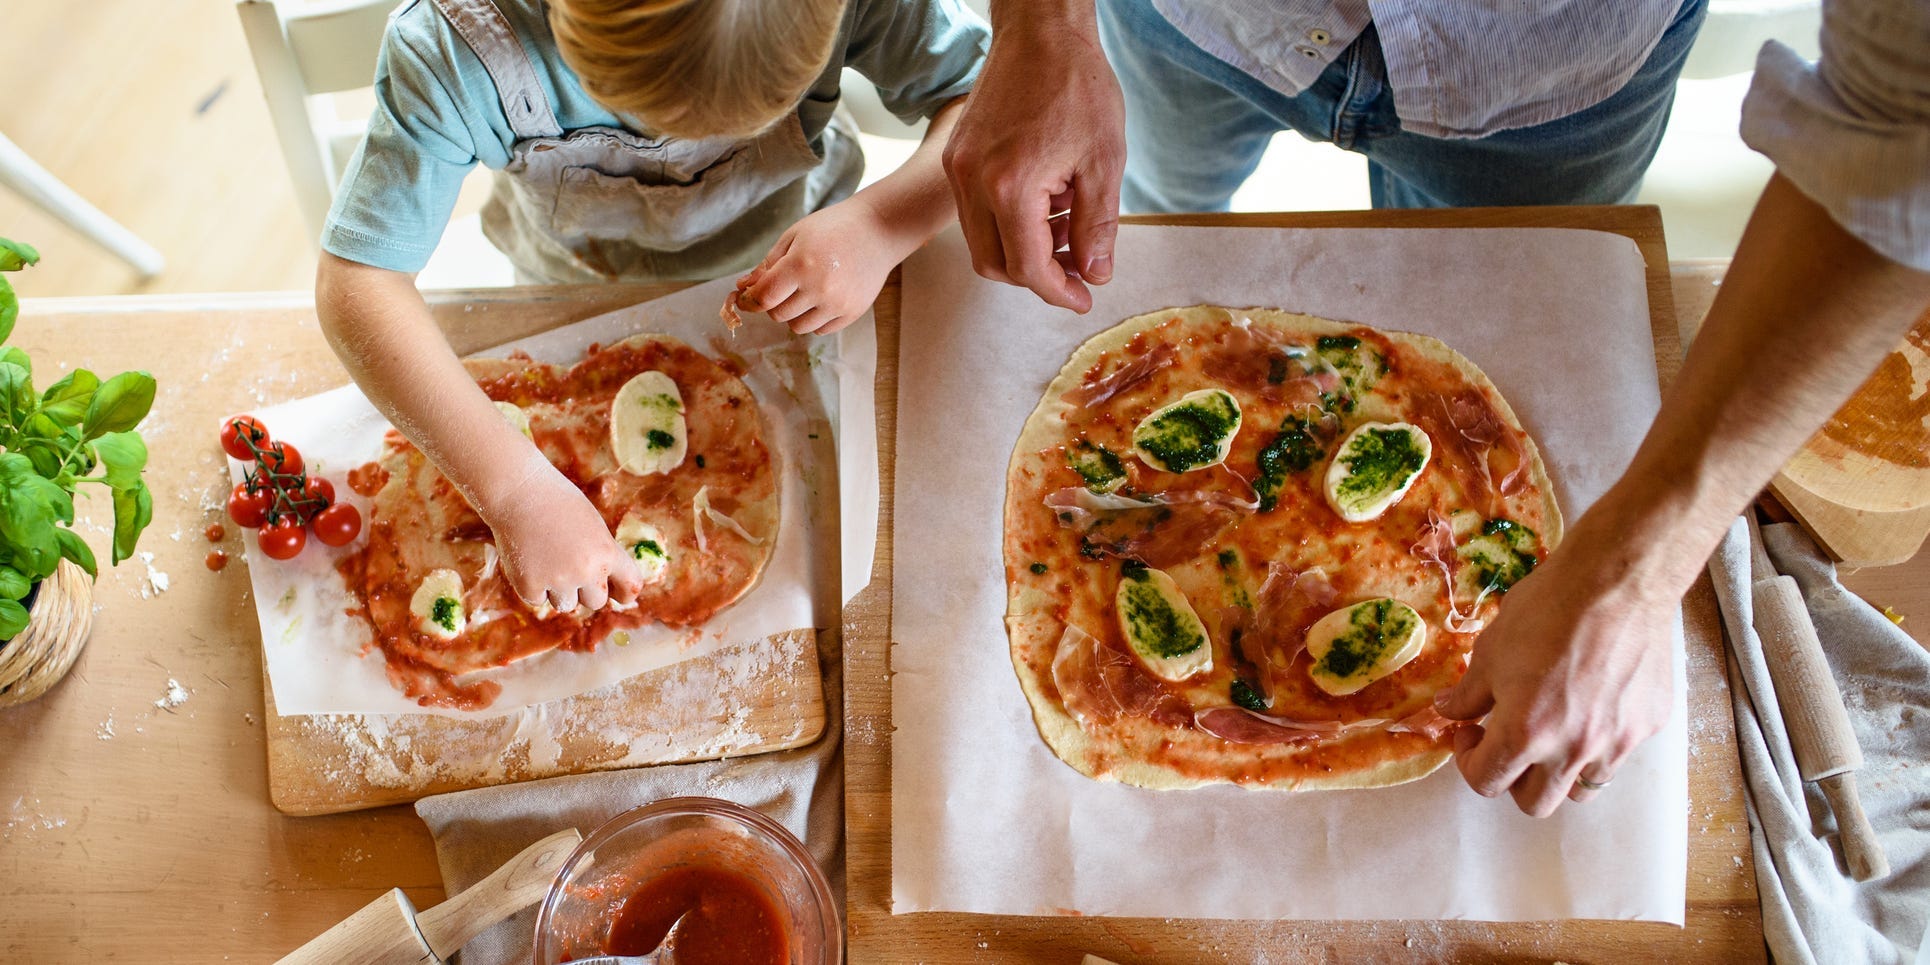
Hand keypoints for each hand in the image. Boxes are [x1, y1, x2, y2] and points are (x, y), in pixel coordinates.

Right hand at [479, 453, 641, 612]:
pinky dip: (531, 585)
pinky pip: (536, 599)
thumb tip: (606, 586)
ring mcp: (557, 580)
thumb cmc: (557, 502)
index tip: (619, 596)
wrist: (519, 491)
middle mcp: (587, 571)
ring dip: (556, 590)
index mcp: (607, 553)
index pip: (630, 586)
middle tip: (567, 567)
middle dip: (584, 591)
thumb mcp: (593, 526)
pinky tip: (527, 558)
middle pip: (595, 602)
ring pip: (565, 604)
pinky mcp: (529, 586)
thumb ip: (602, 555)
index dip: (624, 594)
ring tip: (545, 558)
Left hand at [734, 197, 905, 334]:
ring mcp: (838, 303)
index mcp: (800, 264)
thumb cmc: (831, 228)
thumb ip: (768, 264)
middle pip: (779, 315)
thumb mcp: (794, 236)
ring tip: (803, 293)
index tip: (746, 300)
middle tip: (783, 288)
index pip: (764, 298)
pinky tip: (821, 299)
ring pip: (798, 327)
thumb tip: (743, 288)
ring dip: (793, 314)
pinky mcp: (852, 313)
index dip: (749, 301)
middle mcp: (819, 288)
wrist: (877, 230)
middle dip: (774, 303)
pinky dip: (814, 319)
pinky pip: (821, 330)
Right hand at [941, 4, 1123, 312]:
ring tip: (1066, 229)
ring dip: (1021, 250)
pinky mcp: (956, 157)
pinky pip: (974, 212)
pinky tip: (1045, 203)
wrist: (1041, 33)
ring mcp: (958, 169)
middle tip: (1077, 269)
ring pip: (980, 242)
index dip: (1059, 291)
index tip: (1083, 298)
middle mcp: (973, 183)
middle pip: (995, 265)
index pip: (1028, 268)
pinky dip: (1007, 223)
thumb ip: (1098, 226)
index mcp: (1011, 187)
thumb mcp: (1104, 160)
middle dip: (1037, 277)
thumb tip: (1094, 274)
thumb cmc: (1077, 87)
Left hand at [1434, 521, 1676, 816]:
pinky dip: (1598, 742)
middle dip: (1512, 779)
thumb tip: (1449, 711)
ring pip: (1582, 788)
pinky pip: (1618, 753)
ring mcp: (1616, 742)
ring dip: (1559, 771)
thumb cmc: (1547, 610)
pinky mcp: (1648, 726)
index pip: (1486, 782)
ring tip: (1552, 731)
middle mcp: (1573, 750)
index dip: (1468, 760)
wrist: (1617, 581)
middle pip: (1535, 803)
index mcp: (1525, 734)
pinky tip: (1590, 703)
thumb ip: (1469, 694)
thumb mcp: (1491, 650)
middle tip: (1506, 741)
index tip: (1469, 732)